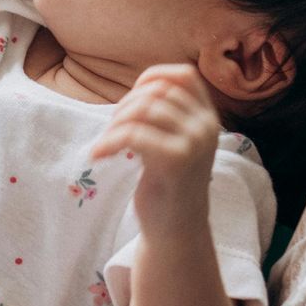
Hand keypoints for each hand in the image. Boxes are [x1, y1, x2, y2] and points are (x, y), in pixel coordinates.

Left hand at [90, 65, 220, 239]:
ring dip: (115, 124)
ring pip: (144, 109)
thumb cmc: (168, 184)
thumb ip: (165, 115)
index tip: (131, 97)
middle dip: (125, 105)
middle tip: (112, 130)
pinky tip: (98, 156)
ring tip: (106, 145)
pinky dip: (108, 141)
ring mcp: (194, 142)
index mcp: (207, 118)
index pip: (184, 76)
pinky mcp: (177, 160)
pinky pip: (134, 134)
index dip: (153, 76)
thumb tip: (139, 89)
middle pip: (157, 91)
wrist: (177, 229)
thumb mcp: (173, 141)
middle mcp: (206, 126)